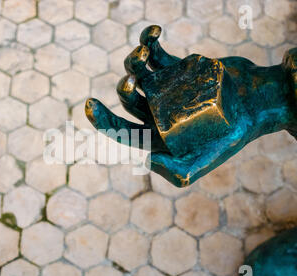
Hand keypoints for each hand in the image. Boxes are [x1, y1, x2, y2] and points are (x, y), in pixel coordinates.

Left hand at [85, 25, 295, 186]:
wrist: (257, 104)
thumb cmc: (231, 135)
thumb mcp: (204, 161)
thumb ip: (176, 170)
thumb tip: (146, 159)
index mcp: (157, 136)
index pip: (122, 131)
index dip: (102, 120)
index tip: (89, 104)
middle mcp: (157, 113)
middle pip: (128, 100)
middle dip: (123, 88)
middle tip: (131, 80)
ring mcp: (166, 90)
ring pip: (137, 74)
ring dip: (133, 61)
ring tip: (142, 52)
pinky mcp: (177, 70)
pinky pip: (156, 56)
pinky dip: (149, 42)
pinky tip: (152, 33)